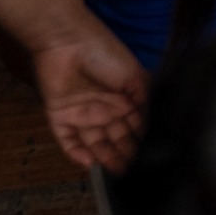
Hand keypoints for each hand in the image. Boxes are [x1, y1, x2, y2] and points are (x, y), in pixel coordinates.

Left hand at [29, 19, 147, 172]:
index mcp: (124, 99)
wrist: (67, 41)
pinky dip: (75, 153)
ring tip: (118, 173)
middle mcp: (104, 109)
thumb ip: (146, 101)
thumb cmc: (104, 52)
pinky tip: (88, 164)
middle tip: (135, 172)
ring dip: (105, 157)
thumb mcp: (135, 76)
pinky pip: (67, 139)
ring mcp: (81, 113)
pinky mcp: (59, 115)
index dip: (143, 142)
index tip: (152, 158)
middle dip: (126, 154)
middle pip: (116, 138)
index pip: (135, 127)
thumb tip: (156, 125)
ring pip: (94, 142)